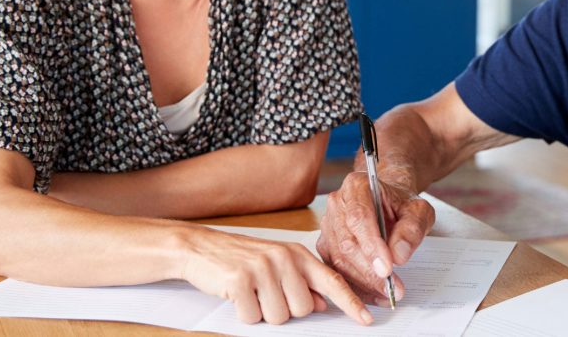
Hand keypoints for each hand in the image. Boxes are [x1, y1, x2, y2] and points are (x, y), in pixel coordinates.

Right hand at [180, 228, 372, 325]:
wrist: (200, 247)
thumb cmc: (240, 258)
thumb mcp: (277, 265)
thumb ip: (302, 283)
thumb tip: (323, 304)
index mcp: (297, 254)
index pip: (332, 281)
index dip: (351, 303)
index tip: (366, 319)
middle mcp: (284, 258)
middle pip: (303, 309)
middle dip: (286, 310)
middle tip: (266, 294)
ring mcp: (263, 268)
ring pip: (280, 316)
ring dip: (263, 313)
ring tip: (251, 293)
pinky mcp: (241, 280)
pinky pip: (253, 317)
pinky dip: (244, 314)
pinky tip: (237, 295)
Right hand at [316, 172, 435, 304]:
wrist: (389, 202)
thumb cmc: (402, 203)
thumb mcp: (418, 210)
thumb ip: (412, 228)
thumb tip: (399, 254)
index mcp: (356, 186)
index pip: (359, 217)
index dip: (371, 245)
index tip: (387, 268)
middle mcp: (337, 204)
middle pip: (347, 243)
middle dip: (370, 271)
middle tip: (392, 288)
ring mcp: (328, 225)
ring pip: (339, 260)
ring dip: (363, 282)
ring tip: (387, 294)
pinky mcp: (326, 245)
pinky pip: (336, 269)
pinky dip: (356, 286)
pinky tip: (375, 295)